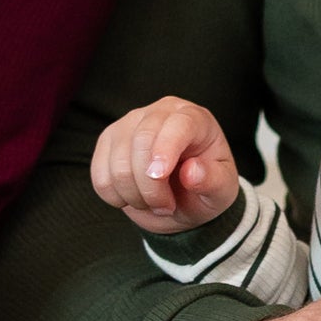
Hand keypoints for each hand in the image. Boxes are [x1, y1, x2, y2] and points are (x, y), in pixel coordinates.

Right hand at [92, 96, 239, 234]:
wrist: (182, 198)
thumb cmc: (205, 187)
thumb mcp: (221, 190)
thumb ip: (213, 181)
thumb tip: (191, 172)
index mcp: (193, 118)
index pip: (176, 124)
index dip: (165, 149)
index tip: (159, 177)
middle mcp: (159, 113)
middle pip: (141, 142)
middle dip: (150, 186)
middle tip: (166, 206)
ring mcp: (128, 125)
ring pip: (117, 162)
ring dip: (133, 195)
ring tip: (153, 202)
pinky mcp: (107, 143)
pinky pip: (100, 175)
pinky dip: (114, 196)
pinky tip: (132, 197)